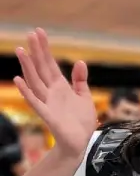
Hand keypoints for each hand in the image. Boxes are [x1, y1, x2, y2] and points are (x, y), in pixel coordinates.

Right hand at [14, 28, 96, 158]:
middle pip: (41, 69)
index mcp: (61, 87)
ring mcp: (48, 103)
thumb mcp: (85, 97)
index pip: (51, 64)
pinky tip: (18, 80)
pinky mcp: (48, 115)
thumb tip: (80, 61)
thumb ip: (81, 81)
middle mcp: (51, 92)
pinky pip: (35, 102)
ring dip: (27, 67)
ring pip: (35, 81)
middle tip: (30, 34)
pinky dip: (27, 91)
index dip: (45, 49)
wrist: (81, 142)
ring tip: (21, 51)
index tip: (39, 32)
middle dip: (36, 52)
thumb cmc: (81, 121)